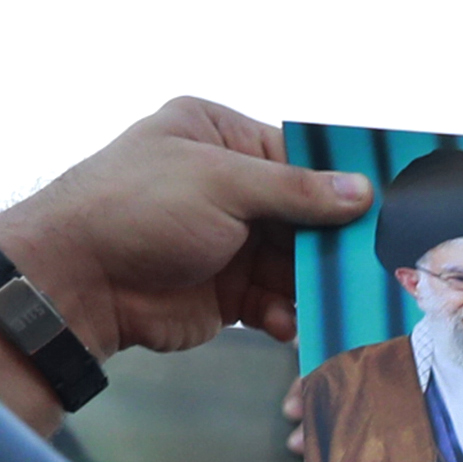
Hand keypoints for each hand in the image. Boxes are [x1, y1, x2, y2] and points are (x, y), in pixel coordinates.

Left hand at [0, 98, 373, 362]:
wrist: (80, 281)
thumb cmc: (137, 208)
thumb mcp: (222, 183)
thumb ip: (295, 190)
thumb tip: (361, 191)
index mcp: (217, 136)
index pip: (295, 156)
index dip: (339, 183)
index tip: (383, 205)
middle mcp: (225, 185)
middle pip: (302, 215)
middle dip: (331, 243)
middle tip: (370, 264)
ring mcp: (227, 240)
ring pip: (294, 263)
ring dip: (313, 285)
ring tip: (333, 302)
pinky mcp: (226, 292)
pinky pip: (275, 301)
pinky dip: (287, 314)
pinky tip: (290, 325)